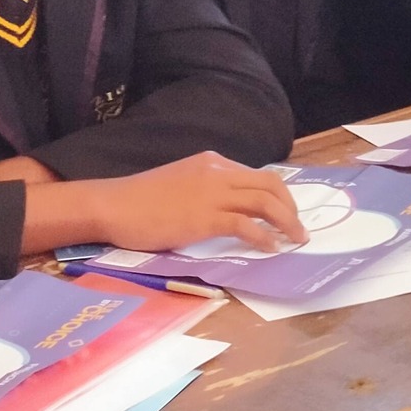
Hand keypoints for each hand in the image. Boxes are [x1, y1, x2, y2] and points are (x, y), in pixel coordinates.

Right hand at [90, 152, 306, 253]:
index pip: (257, 175)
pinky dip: (264, 237)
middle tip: (297, 230)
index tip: (286, 215)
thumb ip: (206, 190)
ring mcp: (212, 194)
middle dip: (291, 208)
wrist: (113, 205)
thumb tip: (229, 211)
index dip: (278, 196)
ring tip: (294, 240)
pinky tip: (270, 248)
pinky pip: (247, 225)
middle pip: (271, 184)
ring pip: (265, 202)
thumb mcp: (181, 183)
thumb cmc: (140, 200)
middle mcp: (218, 172)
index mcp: (212, 163)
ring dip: (286, 223)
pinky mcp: (204, 217)